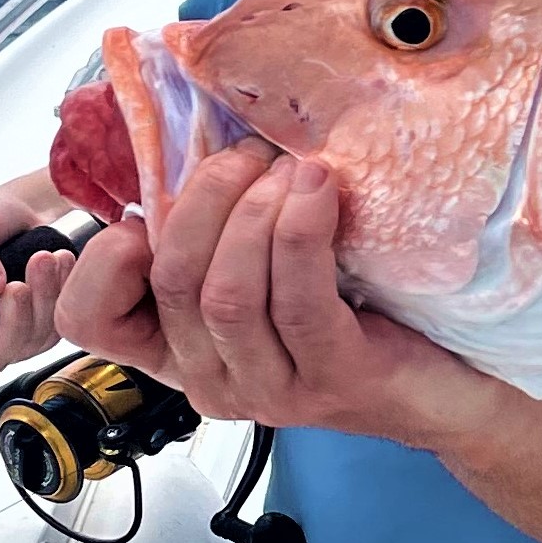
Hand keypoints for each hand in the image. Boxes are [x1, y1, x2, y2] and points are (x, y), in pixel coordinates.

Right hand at [0, 169, 71, 380]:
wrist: (19, 209)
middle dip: (15, 318)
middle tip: (21, 280)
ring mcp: (12, 331)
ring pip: (33, 340)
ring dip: (45, 298)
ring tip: (47, 257)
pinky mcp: (43, 321)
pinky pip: (59, 324)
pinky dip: (64, 293)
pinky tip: (63, 262)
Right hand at [54, 142, 501, 448]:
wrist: (449, 384)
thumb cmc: (364, 317)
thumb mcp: (277, 277)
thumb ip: (227, 238)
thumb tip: (198, 155)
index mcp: (184, 353)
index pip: (93, 324)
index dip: (92, 266)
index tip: (132, 212)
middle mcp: (214, 381)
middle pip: (172, 283)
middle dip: (206, 201)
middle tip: (249, 153)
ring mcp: (271, 389)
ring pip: (227, 294)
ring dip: (255, 213)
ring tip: (290, 167)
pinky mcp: (330, 378)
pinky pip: (297, 301)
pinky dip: (299, 234)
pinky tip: (318, 190)